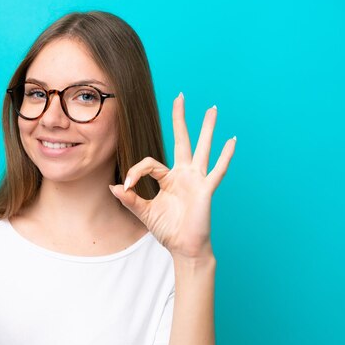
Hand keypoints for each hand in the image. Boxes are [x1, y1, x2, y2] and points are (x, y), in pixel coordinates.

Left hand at [109, 92, 235, 259]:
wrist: (184, 248)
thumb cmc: (168, 230)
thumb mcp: (144, 212)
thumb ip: (130, 199)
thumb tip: (112, 186)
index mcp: (168, 178)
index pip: (149, 163)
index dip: (135, 172)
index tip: (126, 186)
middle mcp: (184, 174)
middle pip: (182, 140)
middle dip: (180, 119)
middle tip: (180, 96)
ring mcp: (197, 180)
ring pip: (202, 148)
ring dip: (207, 129)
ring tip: (212, 109)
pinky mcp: (206, 189)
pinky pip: (217, 170)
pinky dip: (225, 156)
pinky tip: (231, 140)